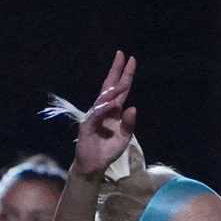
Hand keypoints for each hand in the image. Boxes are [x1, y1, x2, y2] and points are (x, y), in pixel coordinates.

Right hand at [72, 51, 137, 177]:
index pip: (121, 89)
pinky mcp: (87, 126)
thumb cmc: (108, 150)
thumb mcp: (124, 137)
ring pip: (104, 99)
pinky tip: (112, 104)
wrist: (94, 166)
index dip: (126, 75)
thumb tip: (133, 107)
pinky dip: (104, 109)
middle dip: (116, 71)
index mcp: (113, 111)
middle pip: (110, 87)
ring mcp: (94, 116)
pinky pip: (97, 115)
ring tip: (122, 81)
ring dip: (113, 90)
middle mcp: (103, 110)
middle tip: (122, 55)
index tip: (131, 59)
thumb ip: (129, 123)